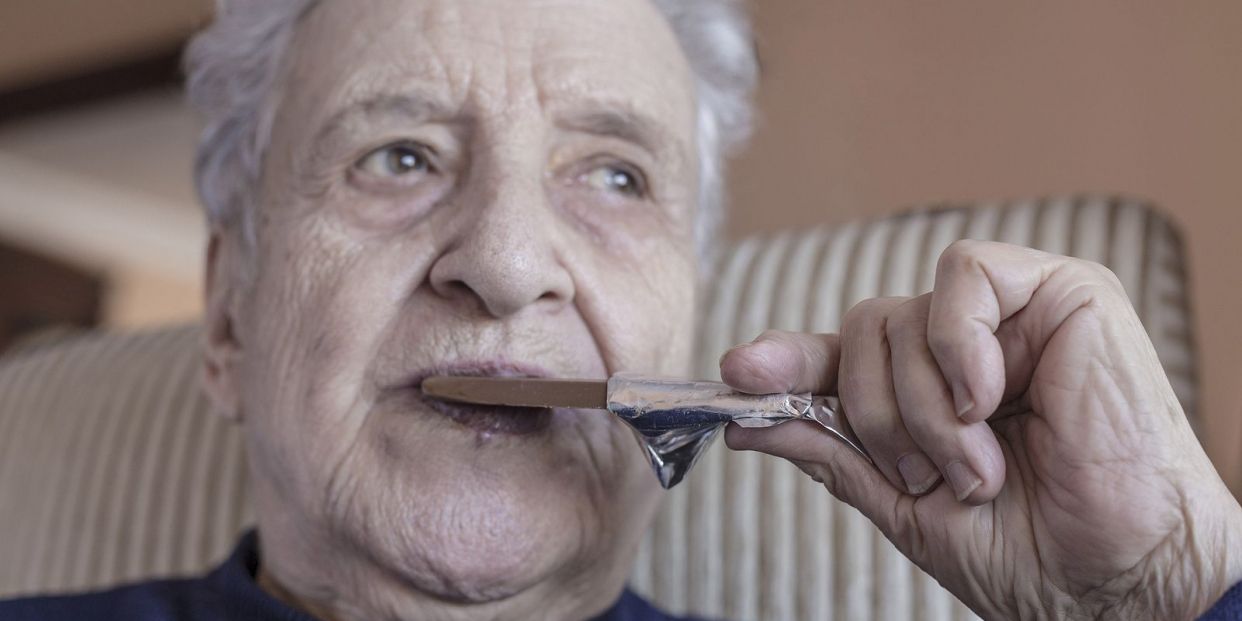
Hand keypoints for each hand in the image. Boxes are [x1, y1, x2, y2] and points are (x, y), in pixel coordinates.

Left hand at [720, 240, 1241, 619]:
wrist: (1112, 576)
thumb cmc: (1026, 548)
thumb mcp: (901, 502)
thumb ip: (829, 447)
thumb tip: (745, 422)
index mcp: (932, 390)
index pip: (844, 355)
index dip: (789, 360)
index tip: (738, 375)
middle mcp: (967, 345)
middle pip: (862, 331)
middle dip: (875, 416)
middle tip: (933, 477)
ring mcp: (1013, 315)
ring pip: (900, 314)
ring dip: (924, 408)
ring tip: (980, 465)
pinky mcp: (1062, 290)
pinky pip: (964, 276)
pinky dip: (958, 347)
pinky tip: (993, 399)